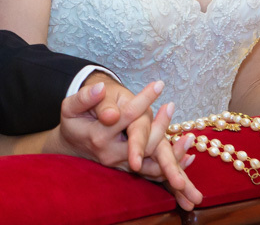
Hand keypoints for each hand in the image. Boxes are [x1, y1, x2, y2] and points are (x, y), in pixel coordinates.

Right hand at [59, 76, 196, 207]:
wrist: (71, 146)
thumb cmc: (74, 121)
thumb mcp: (70, 106)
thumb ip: (85, 98)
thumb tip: (101, 89)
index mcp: (98, 135)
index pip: (125, 116)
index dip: (143, 99)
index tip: (159, 84)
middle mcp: (111, 154)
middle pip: (142, 142)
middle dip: (160, 125)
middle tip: (170, 106)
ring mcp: (121, 165)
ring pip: (152, 164)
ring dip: (174, 153)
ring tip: (188, 137)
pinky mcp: (129, 171)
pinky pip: (154, 173)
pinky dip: (173, 166)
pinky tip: (189, 155)